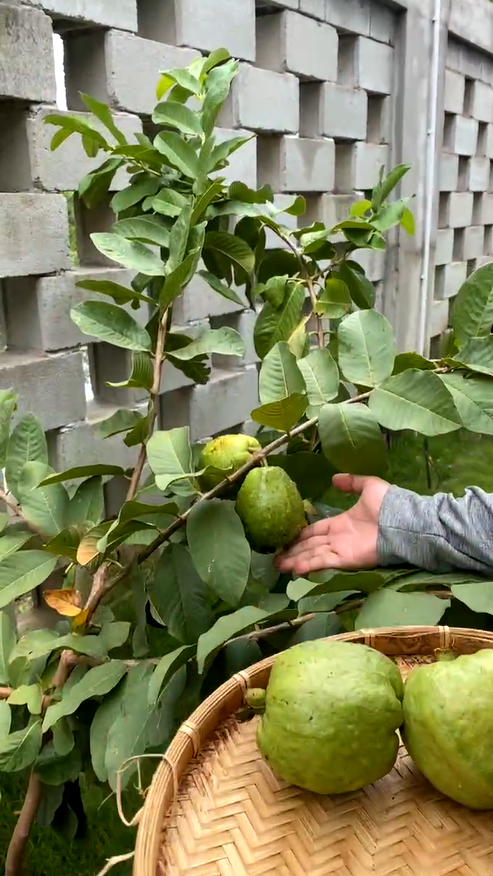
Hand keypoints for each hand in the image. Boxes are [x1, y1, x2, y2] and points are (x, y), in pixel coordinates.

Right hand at [276, 473, 390, 575]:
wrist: (401, 522)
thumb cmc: (387, 505)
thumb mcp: (368, 486)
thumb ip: (352, 482)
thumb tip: (334, 478)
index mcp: (342, 523)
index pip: (316, 530)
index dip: (301, 534)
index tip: (286, 537)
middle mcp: (338, 538)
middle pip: (310, 545)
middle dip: (293, 551)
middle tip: (275, 557)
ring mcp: (341, 550)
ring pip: (312, 555)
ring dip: (295, 560)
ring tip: (278, 565)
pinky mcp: (345, 559)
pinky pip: (323, 562)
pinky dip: (308, 565)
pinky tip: (294, 569)